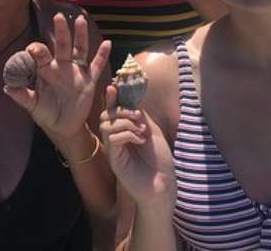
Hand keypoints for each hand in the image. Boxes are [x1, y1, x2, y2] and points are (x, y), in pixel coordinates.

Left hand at [4, 13, 108, 138]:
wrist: (63, 127)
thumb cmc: (45, 112)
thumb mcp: (33, 105)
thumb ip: (22, 96)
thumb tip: (6, 87)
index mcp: (46, 70)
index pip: (41, 55)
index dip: (37, 50)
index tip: (32, 49)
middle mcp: (61, 66)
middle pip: (61, 45)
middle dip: (60, 31)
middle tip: (58, 16)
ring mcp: (76, 71)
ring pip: (79, 50)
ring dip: (80, 35)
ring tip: (81, 20)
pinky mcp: (89, 80)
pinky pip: (96, 65)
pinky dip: (102, 55)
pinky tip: (107, 43)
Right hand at [100, 85, 176, 209]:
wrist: (164, 182)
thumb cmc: (160, 159)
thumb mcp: (152, 130)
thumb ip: (139, 115)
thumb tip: (129, 99)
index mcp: (124, 130)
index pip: (113, 109)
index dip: (112, 97)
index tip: (114, 87)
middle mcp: (116, 138)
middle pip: (106, 114)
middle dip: (121, 109)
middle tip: (139, 117)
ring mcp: (113, 148)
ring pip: (106, 124)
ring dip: (125, 122)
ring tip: (141, 131)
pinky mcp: (114, 158)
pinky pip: (112, 137)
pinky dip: (127, 134)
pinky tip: (139, 140)